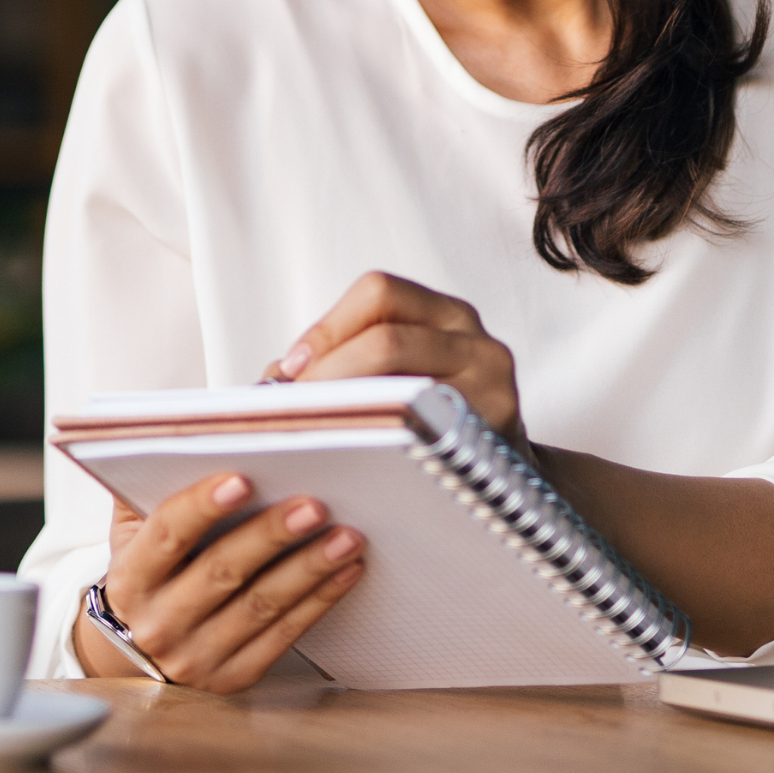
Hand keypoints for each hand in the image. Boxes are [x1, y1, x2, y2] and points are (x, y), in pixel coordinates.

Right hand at [75, 470, 365, 692]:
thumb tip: (216, 422)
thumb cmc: (151, 573)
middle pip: (221, 572)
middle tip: (316, 504)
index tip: (242, 478)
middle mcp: (158, 623)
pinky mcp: (234, 677)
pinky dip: (320, 601)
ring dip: (309, 568)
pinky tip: (346, 571)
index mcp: (131, 579)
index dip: (201, 506)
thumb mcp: (134, 531)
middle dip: (271, 535)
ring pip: (261, 606)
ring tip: (348, 536)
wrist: (141, 651)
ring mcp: (196, 656)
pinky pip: (284, 636)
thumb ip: (158, 481)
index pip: (165, 535)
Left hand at [272, 271, 524, 442]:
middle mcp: (476, 340)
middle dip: (328, 373)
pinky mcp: (494, 431)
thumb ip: (337, 365)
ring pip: (405, 384)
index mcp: (445, 315)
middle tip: (294, 410)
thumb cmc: (430, 424)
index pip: (379, 292)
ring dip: (348, 409)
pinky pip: (426, 430)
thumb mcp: (397, 377)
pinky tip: (358, 459)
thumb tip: (269, 384)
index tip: (291, 370)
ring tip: (318, 434)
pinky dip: (382, 440)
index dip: (326, 328)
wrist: (504, 480)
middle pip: (387, 336)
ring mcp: (493, 384)